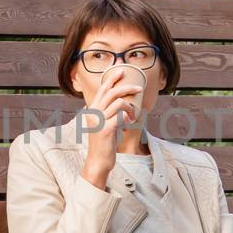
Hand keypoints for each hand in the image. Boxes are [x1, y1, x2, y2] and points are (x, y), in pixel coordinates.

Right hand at [81, 66, 147, 184]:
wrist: (98, 161)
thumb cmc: (104, 143)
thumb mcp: (104, 124)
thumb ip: (108, 113)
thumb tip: (121, 103)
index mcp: (92, 110)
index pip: (103, 89)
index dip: (112, 79)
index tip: (121, 71)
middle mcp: (93, 113)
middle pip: (112, 92)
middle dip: (128, 88)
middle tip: (139, 88)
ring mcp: (99, 121)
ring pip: (119, 103)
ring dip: (130, 109)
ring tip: (132, 117)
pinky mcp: (106, 129)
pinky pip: (121, 116)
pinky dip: (128, 118)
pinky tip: (128, 126)